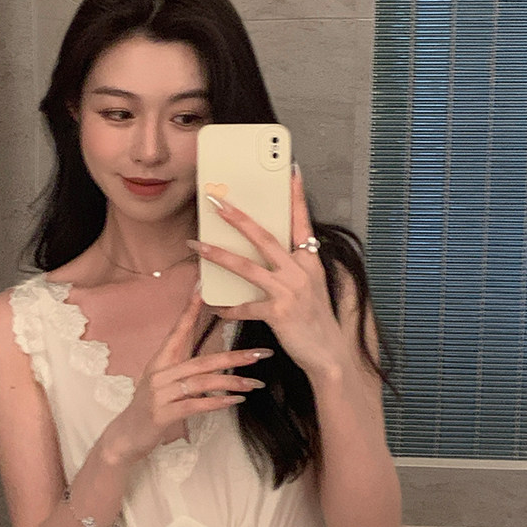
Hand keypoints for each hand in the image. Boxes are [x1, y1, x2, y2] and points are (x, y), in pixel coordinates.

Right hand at [103, 290, 273, 465]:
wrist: (126, 437)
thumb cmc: (151, 408)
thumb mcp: (165, 384)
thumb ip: (185, 370)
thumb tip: (213, 359)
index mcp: (160, 362)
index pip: (178, 332)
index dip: (190, 311)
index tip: (203, 291)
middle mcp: (159, 373)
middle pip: (201, 360)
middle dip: (233, 356)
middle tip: (260, 353)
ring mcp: (159, 393)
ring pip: (201, 382)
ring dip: (231, 382)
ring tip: (254, 384)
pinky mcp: (162, 414)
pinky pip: (194, 405)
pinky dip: (216, 403)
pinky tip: (235, 401)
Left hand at [189, 167, 346, 378]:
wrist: (330, 355)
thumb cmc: (317, 321)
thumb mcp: (312, 287)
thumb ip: (293, 267)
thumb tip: (267, 251)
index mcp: (310, 262)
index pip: (302, 221)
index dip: (296, 196)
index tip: (291, 170)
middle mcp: (301, 272)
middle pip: (265, 237)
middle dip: (238, 218)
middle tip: (217, 202)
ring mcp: (290, 291)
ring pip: (247, 267)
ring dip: (218, 255)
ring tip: (196, 245)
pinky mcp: (279, 313)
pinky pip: (245, 306)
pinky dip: (228, 307)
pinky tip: (216, 307)